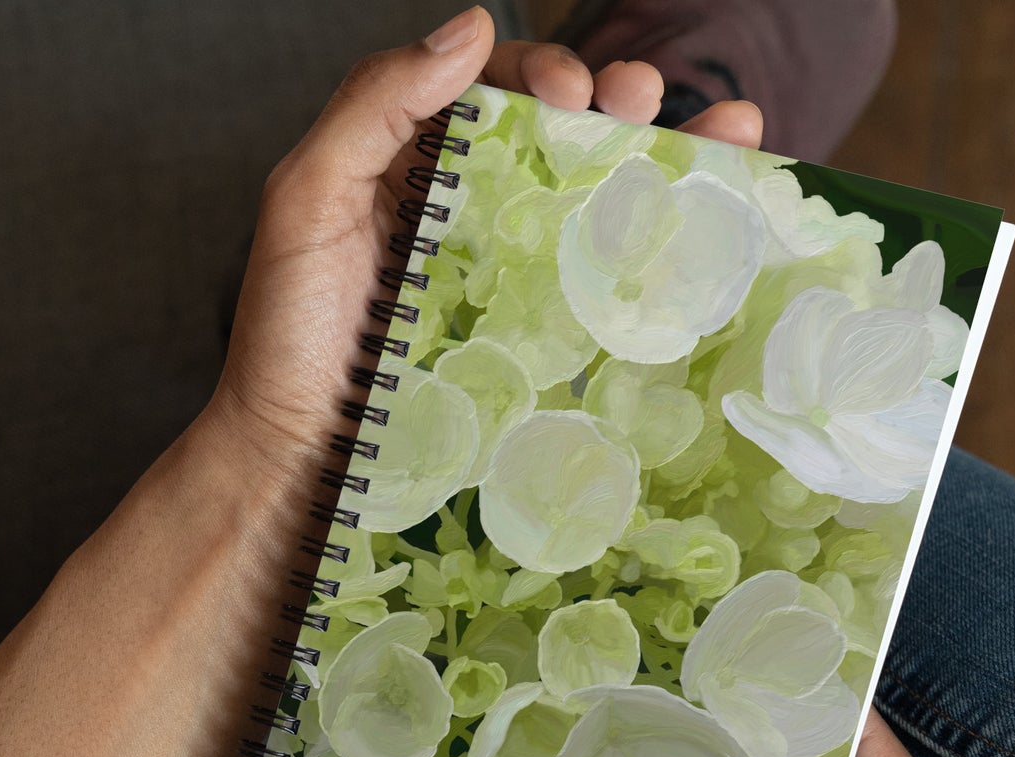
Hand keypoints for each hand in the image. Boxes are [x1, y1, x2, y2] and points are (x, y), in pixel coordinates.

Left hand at [192, 4, 764, 492]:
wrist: (300, 456)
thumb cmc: (290, 335)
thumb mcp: (307, 201)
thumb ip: (372, 106)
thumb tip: (471, 31)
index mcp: (411, 162)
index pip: (491, 89)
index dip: (540, 72)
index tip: (571, 91)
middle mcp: (464, 210)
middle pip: (556, 137)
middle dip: (614, 103)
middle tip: (640, 100)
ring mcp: (501, 277)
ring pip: (589, 201)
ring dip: (661, 157)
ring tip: (724, 131)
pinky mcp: (526, 339)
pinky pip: (596, 283)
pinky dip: (657, 249)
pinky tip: (710, 222)